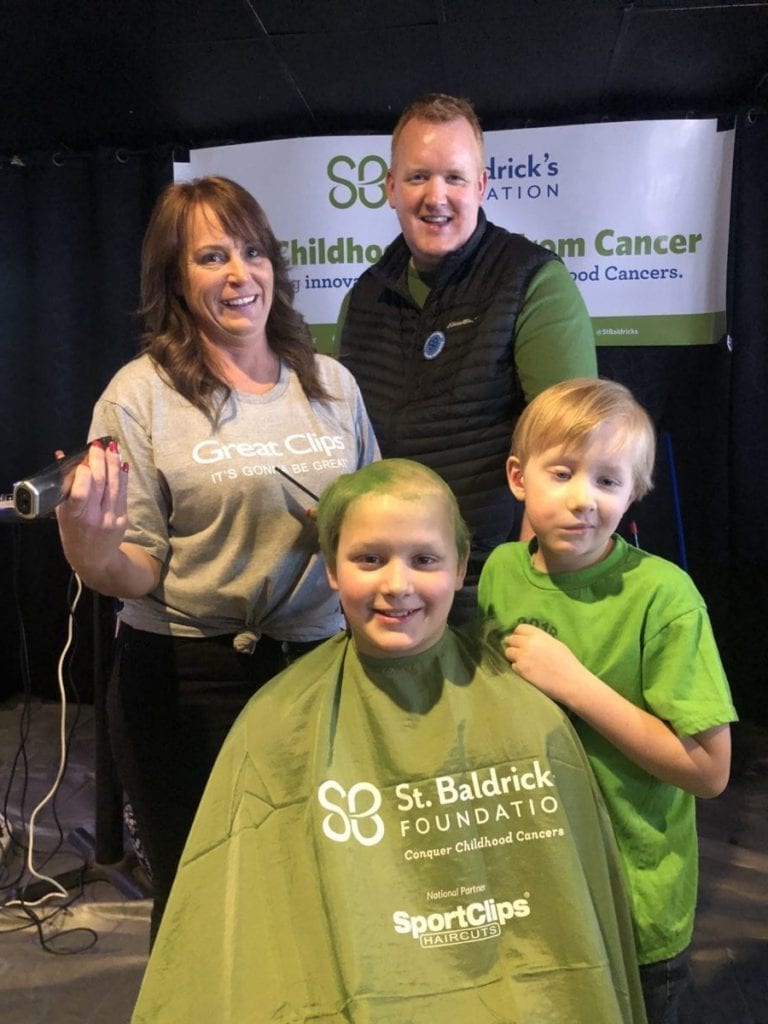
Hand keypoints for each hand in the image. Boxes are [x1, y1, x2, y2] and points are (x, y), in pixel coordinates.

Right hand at [55, 439, 128, 577]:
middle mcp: (94, 518)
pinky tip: (121, 462)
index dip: (84, 474)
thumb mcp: (62, 514)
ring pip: (114, 485)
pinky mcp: (123, 518)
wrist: (96, 560)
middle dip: (100, 461)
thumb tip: (61, 456)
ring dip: (113, 463)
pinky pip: (123, 492)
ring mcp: (111, 518)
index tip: (83, 459)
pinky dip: (122, 476)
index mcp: (74, 518)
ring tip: (112, 446)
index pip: (81, 494)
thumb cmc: (73, 535)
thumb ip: (64, 487)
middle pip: (100, 484)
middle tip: (98, 444)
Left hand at [504, 623, 586, 706]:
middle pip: (511, 640)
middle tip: (520, 654)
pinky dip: (518, 669)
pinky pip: (512, 666)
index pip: (520, 628)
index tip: (521, 641)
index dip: (519, 635)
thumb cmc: (568, 664)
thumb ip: (540, 640)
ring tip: (524, 664)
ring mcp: (523, 656)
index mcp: (539, 635)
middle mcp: (529, 643)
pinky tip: (528, 673)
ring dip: (513, 657)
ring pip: (508, 652)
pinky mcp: (521, 669)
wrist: (572, 682)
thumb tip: (527, 640)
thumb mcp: (555, 644)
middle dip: (514, 646)